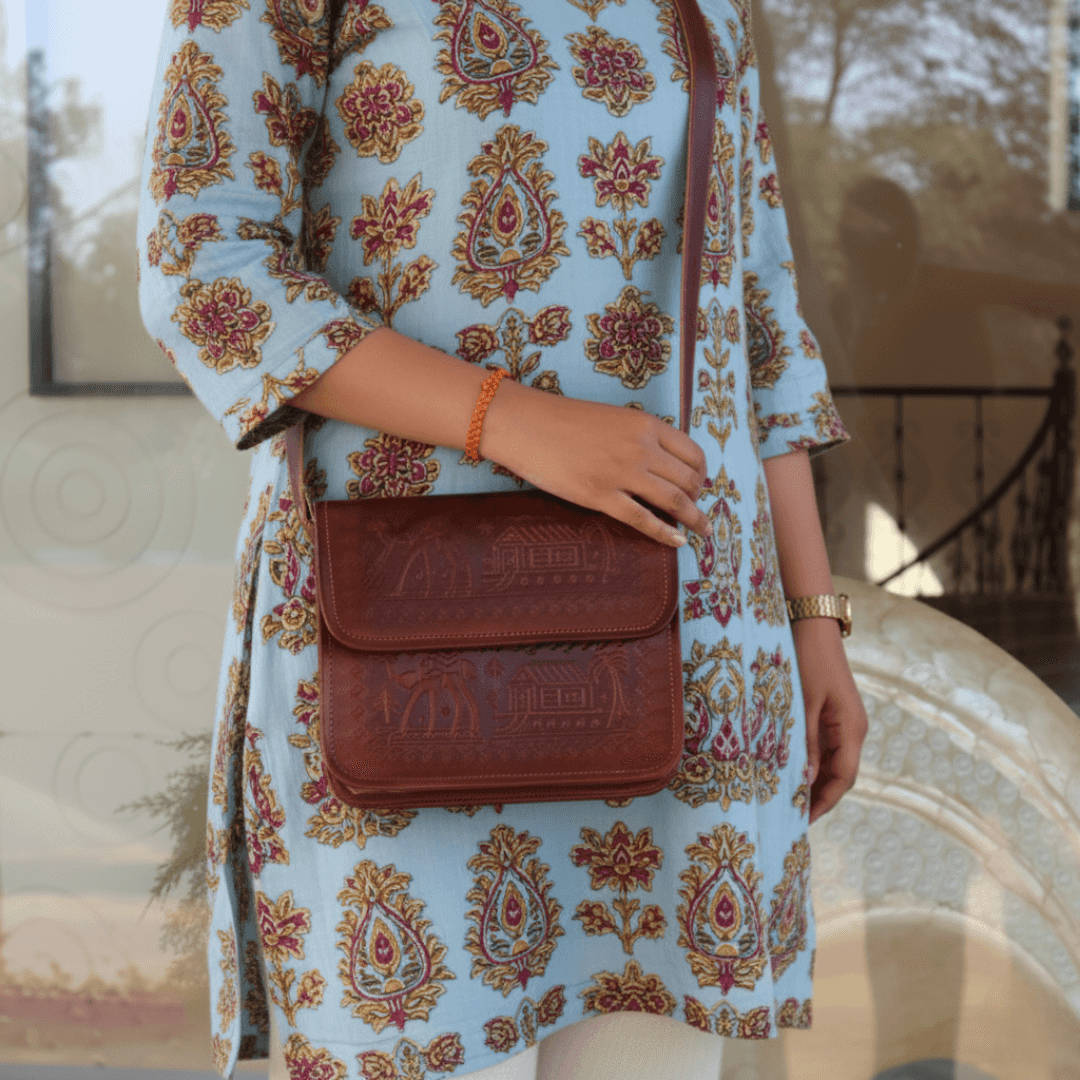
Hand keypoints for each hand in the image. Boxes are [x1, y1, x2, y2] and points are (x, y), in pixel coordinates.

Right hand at [483, 381, 711, 547]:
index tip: (699, 486)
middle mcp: (641, 448)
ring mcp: (622, 474)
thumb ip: (639, 437)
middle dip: (698, 498)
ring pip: (674, 501)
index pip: (692, 453)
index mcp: (646, 425)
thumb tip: (659, 462)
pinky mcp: (601, 497)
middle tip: (696, 510)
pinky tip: (677, 542)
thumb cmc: (564, 421)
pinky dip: (665, 533)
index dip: (701, 474)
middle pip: (688, 480)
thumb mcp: (613, 417)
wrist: (526, 424)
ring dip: (694, 518)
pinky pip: (643, 520)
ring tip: (702, 530)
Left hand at [791, 617, 867, 824]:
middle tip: (791, 817)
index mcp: (852, 729)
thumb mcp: (803, 703)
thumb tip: (807, 780)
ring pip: (832, 763)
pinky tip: (791, 772)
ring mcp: (843, 723)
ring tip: (788, 801)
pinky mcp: (831, 715)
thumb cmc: (808, 661)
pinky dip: (810, 764)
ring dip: (813, 782)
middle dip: (818, 797)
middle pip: (839, 775)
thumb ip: (806, 742)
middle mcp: (853, 730)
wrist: (813, 627)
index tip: (804, 820)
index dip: (825, 801)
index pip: (844, 778)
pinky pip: (824, 748)